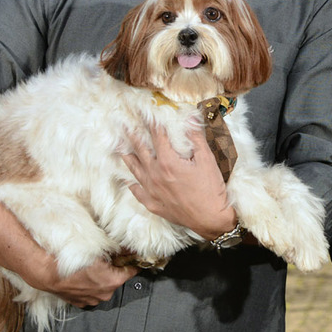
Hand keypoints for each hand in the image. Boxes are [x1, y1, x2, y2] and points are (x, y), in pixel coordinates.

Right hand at [25, 255, 138, 308]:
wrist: (48, 273)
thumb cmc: (72, 261)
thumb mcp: (98, 250)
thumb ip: (117, 251)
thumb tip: (128, 249)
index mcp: (113, 281)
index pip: (132, 271)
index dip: (132, 263)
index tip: (134, 258)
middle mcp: (105, 294)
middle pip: (117, 279)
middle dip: (114, 270)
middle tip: (108, 259)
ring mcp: (92, 300)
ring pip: (103, 287)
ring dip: (100, 279)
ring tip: (92, 268)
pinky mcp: (80, 302)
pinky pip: (90, 293)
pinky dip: (89, 285)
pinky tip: (83, 276)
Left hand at [121, 123, 237, 239]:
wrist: (210, 219)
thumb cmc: (211, 189)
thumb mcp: (207, 160)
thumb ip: (196, 137)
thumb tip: (190, 117)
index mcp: (168, 162)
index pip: (157, 136)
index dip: (151, 122)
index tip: (144, 111)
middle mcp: (155, 175)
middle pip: (141, 151)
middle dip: (133, 136)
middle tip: (124, 125)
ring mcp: (152, 191)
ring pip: (135, 170)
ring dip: (127, 157)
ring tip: (120, 147)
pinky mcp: (153, 204)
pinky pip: (137, 191)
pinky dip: (132, 183)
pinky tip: (128, 179)